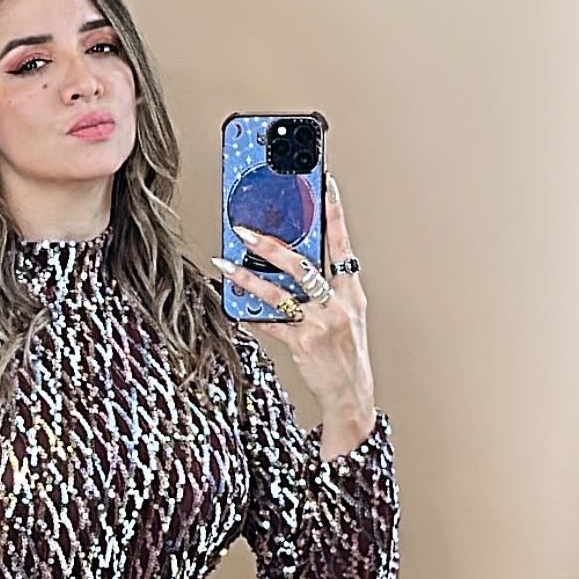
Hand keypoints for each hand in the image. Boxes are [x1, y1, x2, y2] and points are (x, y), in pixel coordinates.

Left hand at [212, 172, 374, 425]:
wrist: (351, 393)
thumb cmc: (346, 354)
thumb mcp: (348, 315)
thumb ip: (328, 288)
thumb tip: (296, 265)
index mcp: (351, 292)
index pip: (343, 244)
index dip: (334, 214)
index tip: (325, 185)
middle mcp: (337, 304)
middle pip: (302, 265)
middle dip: (271, 245)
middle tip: (245, 230)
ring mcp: (319, 323)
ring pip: (279, 293)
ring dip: (248, 277)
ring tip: (227, 263)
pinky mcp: (302, 343)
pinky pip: (270, 325)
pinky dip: (251, 316)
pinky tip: (234, 307)